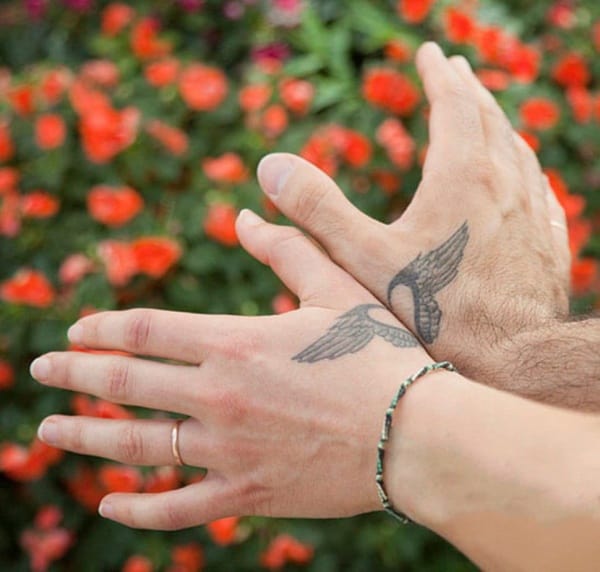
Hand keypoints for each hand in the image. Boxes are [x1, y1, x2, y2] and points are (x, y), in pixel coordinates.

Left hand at [30, 211, 437, 528]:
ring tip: (47, 430)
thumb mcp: (336, 287)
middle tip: (41, 373)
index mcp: (236, 342)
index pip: (144, 331)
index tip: (75, 332)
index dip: (102, 329)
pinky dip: (137, 511)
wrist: (418, 434)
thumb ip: (286, 247)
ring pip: (136, 447)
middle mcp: (219, 397)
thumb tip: (244, 213)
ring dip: (85, 438)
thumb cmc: (381, 355)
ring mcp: (229, 451)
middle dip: (73, 376)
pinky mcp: (248, 495)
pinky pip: (177, 509)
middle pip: (123, 385)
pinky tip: (107, 507)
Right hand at [256, 42, 569, 393]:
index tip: (430, 53)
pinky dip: (522, 166)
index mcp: (461, 176)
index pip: (454, 104)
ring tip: (484, 114)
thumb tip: (269, 165)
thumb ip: (315, 210)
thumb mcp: (360, 260)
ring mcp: (532, 213)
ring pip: (517, 150)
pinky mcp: (547, 244)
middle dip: (470, 89)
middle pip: (490, 118)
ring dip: (498, 123)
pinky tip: (519, 174)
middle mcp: (505, 183)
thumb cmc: (432, 313)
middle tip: (456, 70)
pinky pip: (537, 187)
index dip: (440, 75)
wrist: (509, 360)